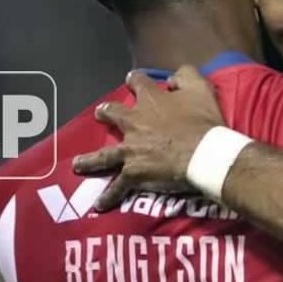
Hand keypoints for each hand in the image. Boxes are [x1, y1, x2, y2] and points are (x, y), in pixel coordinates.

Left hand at [73, 66, 225, 210]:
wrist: (204, 155)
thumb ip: (185, 77)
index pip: (139, 83)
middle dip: (106, 113)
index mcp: (151, 101)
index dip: (135, 80)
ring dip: (90, 160)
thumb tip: (171, 79)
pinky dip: (109, 196)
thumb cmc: (204, 123)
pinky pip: (117, 187)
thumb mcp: (201, 89)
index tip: (132, 79)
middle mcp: (135, 123)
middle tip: (101, 114)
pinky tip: (100, 204)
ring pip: (104, 154)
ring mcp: (131, 149)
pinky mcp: (133, 172)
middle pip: (113, 114)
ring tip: (78, 164)